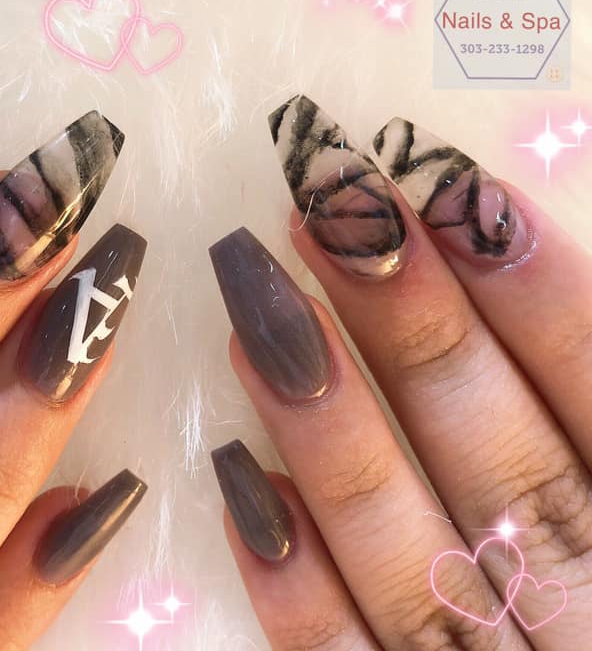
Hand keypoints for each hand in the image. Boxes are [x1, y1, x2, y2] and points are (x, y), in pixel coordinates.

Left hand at [209, 97, 591, 648]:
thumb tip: (507, 256)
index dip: (537, 291)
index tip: (442, 185)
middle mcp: (590, 628)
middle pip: (501, 461)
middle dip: (410, 328)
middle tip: (321, 207)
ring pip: (413, 557)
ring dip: (329, 428)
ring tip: (253, 308)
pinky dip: (298, 588)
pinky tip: (235, 482)